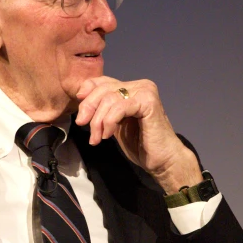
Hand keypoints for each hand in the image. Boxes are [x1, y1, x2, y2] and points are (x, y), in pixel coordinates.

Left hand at [75, 76, 202, 193]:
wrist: (162, 160)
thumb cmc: (140, 144)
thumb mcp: (114, 123)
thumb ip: (104, 109)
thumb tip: (81, 98)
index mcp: (132, 88)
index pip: (102, 81)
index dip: (87, 92)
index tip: (79, 109)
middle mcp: (139, 85)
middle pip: (103, 88)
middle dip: (88, 107)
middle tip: (81, 124)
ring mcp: (145, 91)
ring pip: (109, 98)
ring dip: (98, 120)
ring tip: (97, 138)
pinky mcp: (148, 101)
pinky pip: (119, 108)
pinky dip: (109, 122)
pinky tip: (107, 135)